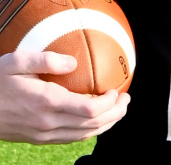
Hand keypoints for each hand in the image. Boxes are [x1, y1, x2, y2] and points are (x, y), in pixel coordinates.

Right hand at [0, 51, 129, 143]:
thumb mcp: (17, 61)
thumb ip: (46, 59)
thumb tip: (73, 62)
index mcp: (47, 103)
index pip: (89, 110)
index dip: (110, 103)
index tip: (119, 89)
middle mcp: (48, 123)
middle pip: (91, 126)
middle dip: (115, 114)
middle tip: (127, 99)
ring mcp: (43, 134)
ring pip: (83, 135)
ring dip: (105, 124)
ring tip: (118, 109)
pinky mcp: (38, 138)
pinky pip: (71, 138)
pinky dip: (89, 130)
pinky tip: (94, 119)